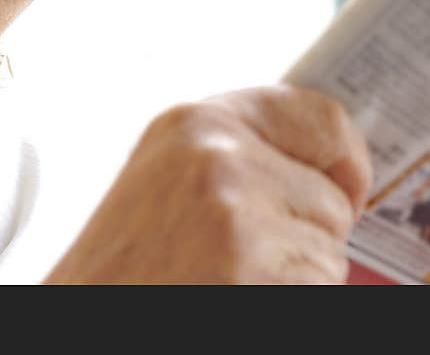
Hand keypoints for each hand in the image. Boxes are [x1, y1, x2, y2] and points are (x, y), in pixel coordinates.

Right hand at [44, 85, 371, 283]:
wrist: (80, 314)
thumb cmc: (123, 265)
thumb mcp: (169, 180)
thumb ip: (234, 155)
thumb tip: (328, 159)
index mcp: (196, 122)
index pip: (321, 116)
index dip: (347, 157)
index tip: (349, 187)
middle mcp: (218, 155)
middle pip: (331, 197)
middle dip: (306, 234)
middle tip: (240, 257)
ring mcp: (238, 215)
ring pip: (329, 253)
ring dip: (294, 277)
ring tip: (223, 279)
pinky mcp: (253, 273)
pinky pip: (320, 290)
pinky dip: (289, 303)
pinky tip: (230, 296)